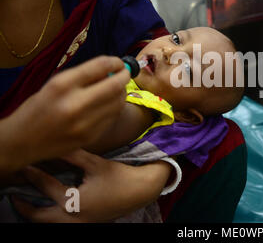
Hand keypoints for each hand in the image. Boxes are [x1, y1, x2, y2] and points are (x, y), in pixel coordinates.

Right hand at [0, 56, 129, 173]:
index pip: (99, 66)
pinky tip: (108, 104)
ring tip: (116, 89)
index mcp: (62, 85)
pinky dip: (114, 107)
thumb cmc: (38, 108)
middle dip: (124, 76)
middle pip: (114, 85)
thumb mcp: (54, 85)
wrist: (22, 141)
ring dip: (121, 92)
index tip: (118, 62)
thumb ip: (82, 76)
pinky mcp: (90, 137)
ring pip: (118, 102)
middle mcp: (74, 104)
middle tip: (124, 73)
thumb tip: (112, 69)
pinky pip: (112, 117)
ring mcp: (84, 123)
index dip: (115, 62)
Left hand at [11, 149, 171, 222]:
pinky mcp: (87, 223)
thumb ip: (74, 156)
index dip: (34, 176)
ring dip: (36, 214)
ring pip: (49, 224)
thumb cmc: (119, 176)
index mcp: (75, 202)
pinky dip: (50, 217)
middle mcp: (74, 217)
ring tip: (27, 203)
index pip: (46, 188)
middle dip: (24, 207)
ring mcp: (80, 224)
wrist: (141, 190)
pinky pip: (61, 224)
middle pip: (39, 217)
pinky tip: (50, 207)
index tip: (24, 166)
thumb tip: (56, 145)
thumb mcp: (96, 164)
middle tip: (13, 195)